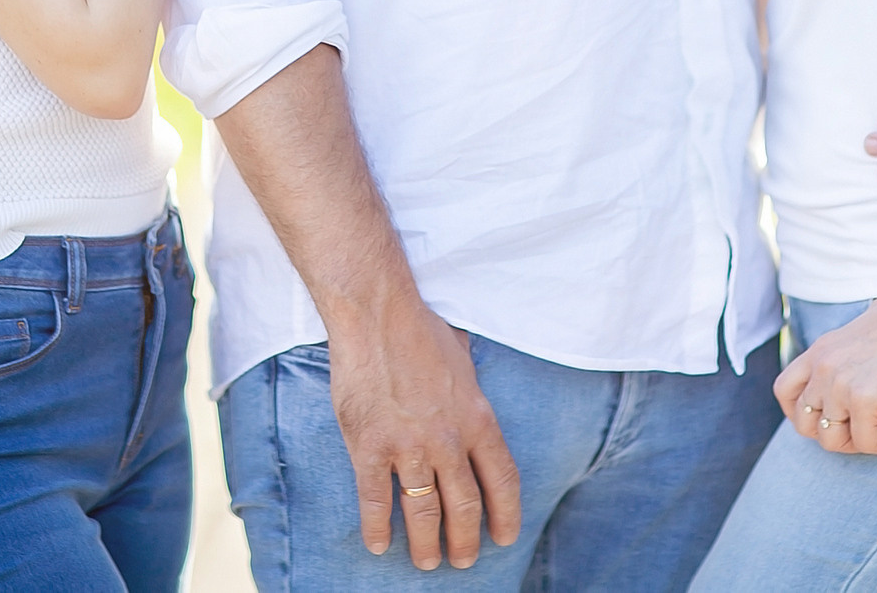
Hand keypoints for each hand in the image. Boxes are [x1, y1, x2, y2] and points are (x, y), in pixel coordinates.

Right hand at [327, 299, 522, 569]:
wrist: (378, 315)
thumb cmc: (421, 331)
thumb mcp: (464, 362)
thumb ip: (470, 395)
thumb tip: (471, 405)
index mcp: (477, 418)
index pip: (502, 479)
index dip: (506, 514)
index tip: (504, 537)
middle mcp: (448, 440)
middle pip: (465, 505)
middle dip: (466, 540)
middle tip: (463, 560)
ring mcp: (409, 446)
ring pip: (423, 512)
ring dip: (426, 544)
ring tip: (426, 562)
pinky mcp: (370, 446)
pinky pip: (375, 500)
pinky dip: (378, 527)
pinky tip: (378, 545)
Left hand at [772, 294, 876, 456]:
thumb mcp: (867, 327)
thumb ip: (854, 347)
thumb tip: (864, 360)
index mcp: (820, 350)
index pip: (784, 391)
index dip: (803, 414)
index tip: (837, 416)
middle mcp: (822, 366)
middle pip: (804, 424)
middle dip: (835, 434)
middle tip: (867, 426)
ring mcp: (839, 383)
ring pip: (831, 440)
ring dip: (861, 442)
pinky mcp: (863, 398)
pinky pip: (866, 442)